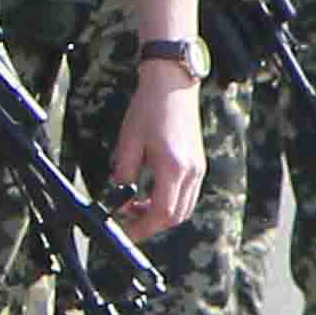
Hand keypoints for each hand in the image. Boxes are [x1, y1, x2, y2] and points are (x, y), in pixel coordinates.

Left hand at [109, 66, 204, 238]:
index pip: (161, 213)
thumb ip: (124, 174)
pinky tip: (151, 193)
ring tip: (136, 207)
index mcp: (173, 168)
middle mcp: (191, 171)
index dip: (142, 227)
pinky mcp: (197, 163)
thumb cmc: (150, 108)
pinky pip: (187, 194)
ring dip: (161, 214)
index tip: (125, 230)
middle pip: (176, 216)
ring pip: (184, 208)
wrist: (172, 84)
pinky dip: (170, 201)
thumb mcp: (128, 142)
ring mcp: (197, 168)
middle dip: (151, 224)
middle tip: (128, 221)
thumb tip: (118, 195)